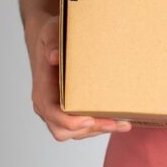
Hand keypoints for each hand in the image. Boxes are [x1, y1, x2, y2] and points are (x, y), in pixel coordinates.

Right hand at [29, 13, 130, 139]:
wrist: (50, 41)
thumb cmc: (51, 37)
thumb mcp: (51, 34)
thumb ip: (52, 44)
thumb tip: (53, 57)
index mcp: (42, 90)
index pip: (51, 113)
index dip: (69, 121)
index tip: (89, 120)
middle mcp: (48, 105)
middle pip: (64, 130)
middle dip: (91, 129)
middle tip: (115, 122)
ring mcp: (58, 111)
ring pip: (76, 132)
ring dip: (99, 130)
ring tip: (124, 123)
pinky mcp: (71, 111)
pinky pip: (83, 127)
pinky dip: (100, 126)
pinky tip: (120, 120)